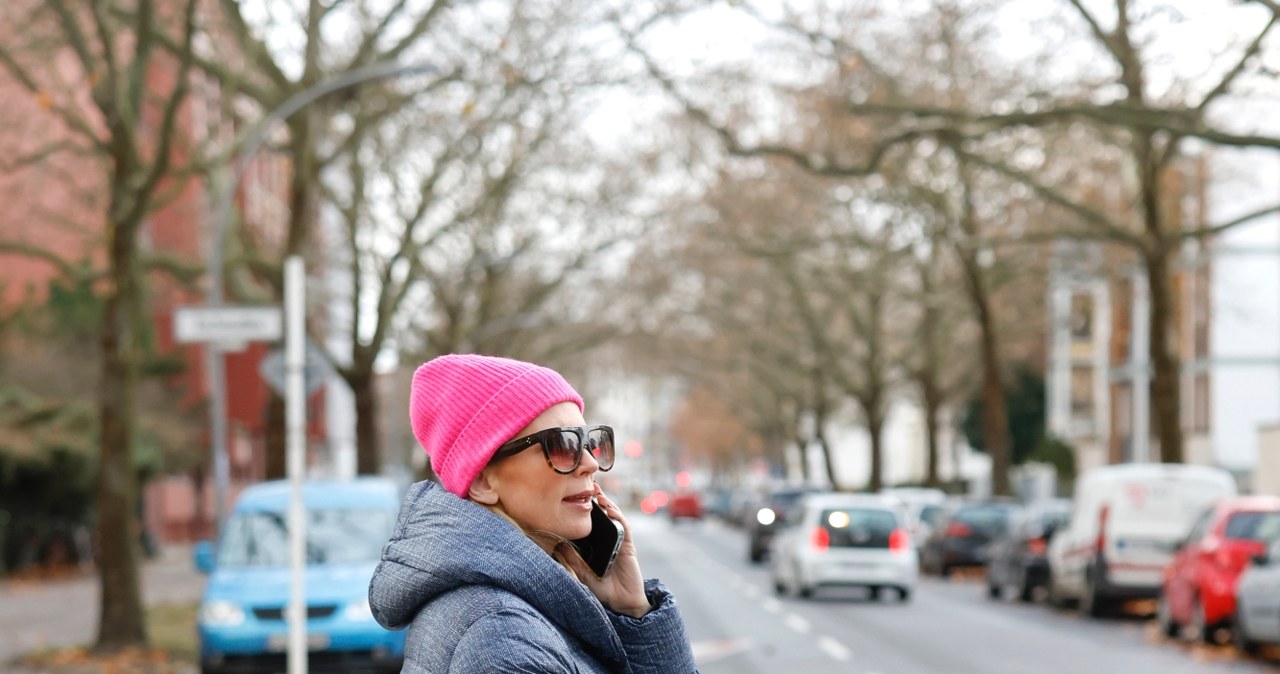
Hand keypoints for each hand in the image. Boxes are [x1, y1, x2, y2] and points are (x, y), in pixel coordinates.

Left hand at [561, 486, 650, 618]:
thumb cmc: (604, 590)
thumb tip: (558, 546)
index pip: (593, 523)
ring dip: (608, 504)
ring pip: (615, 518)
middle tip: (589, 486)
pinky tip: (610, 511)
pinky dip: (618, 518)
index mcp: (599, 546)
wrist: (622, 604)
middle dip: (598, 500)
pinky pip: (625, 529)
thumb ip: (574, 560)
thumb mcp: (584, 574)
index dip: (587, 509)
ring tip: (598, 494)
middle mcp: (610, 541)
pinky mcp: (629, 547)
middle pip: (604, 516)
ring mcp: (620, 543)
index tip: (576, 496)